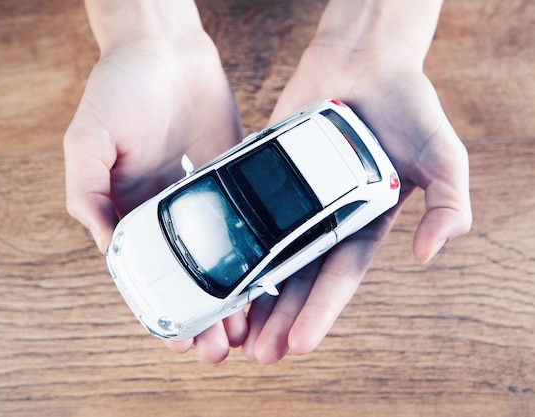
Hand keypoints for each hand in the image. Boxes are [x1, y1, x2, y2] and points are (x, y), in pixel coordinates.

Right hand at [63, 6, 245, 361]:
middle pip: (186, 275)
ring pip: (220, 258)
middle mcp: (165, 210)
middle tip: (219, 349)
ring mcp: (201, 197)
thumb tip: (107, 245)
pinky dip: (256, 255)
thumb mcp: (87, 141)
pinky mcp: (233, 178)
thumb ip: (88, 193)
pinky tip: (269, 284)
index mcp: (128, 209)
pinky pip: (247, 222)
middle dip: (201, 316)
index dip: (161, 312)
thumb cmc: (119, 88)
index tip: (179, 342)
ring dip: (232, 298)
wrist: (166, 48)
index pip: (146, 275)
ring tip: (247, 331)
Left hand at [242, 36, 471, 362]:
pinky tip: (215, 269)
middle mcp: (325, 218)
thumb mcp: (442, 156)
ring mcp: (292, 199)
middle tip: (258, 355)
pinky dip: (233, 243)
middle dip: (280, 318)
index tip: (298, 345)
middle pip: (298, 278)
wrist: (362, 60)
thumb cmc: (407, 106)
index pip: (339, 278)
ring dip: (252, 294)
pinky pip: (247, 214)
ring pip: (267, 255)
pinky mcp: (266, 176)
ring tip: (232, 332)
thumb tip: (430, 253)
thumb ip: (448, 203)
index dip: (319, 313)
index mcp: (363, 222)